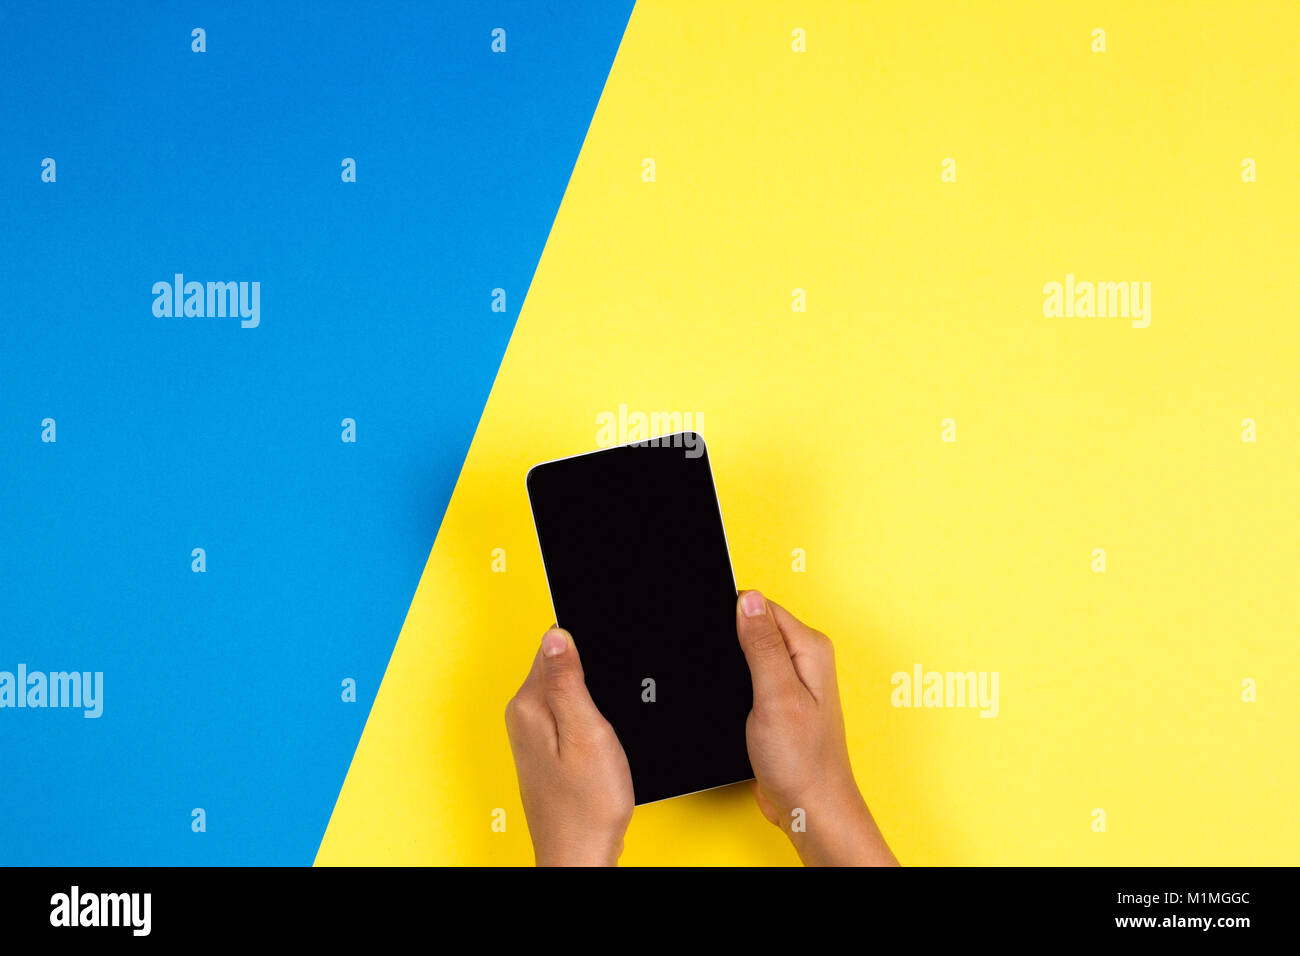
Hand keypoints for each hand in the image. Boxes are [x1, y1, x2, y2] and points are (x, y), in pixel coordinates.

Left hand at [505, 627, 633, 865]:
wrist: (581, 855)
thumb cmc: (587, 807)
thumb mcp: (587, 734)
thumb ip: (568, 681)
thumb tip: (556, 635)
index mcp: (529, 706)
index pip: (553, 646)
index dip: (587, 650)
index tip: (603, 677)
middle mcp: (523, 717)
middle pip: (558, 666)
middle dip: (589, 676)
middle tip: (605, 713)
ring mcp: (532, 734)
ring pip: (564, 691)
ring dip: (588, 699)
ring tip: (602, 731)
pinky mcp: (545, 749)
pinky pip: (566, 715)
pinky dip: (586, 720)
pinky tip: (597, 742)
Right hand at [736, 590, 897, 865]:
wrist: (809, 807)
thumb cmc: (802, 761)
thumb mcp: (776, 696)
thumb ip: (761, 645)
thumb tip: (747, 599)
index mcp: (809, 648)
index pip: (761, 606)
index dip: (733, 618)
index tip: (720, 641)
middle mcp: (806, 660)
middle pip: (756, 626)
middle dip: (732, 641)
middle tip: (729, 675)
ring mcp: (794, 681)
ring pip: (750, 652)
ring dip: (734, 665)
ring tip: (733, 692)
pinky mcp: (780, 701)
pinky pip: (751, 677)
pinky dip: (737, 684)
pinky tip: (735, 702)